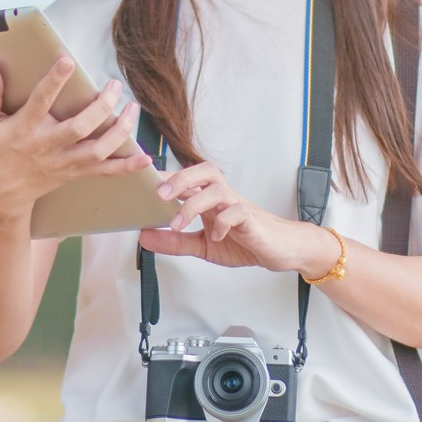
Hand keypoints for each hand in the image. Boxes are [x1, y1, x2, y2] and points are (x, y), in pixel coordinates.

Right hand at [0, 58, 153, 219]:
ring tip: (133, 108)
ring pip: (98, 149)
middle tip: (114, 85)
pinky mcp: (75, 173)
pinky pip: (105, 172)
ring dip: (120, 130)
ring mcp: (64, 162)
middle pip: (80, 127)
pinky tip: (145, 157)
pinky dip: (126, 166)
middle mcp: (48, 146)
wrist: (1, 193)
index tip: (67, 61)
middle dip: (101, 105)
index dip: (54, 82)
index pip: (41, 102)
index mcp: (25, 129)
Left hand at [137, 162, 339, 277]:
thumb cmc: (245, 241)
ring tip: (177, 223)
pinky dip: (223, 223)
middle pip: (203, 171)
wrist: (281, 250)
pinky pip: (236, 213)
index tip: (141, 182)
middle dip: (180, 178)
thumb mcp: (203, 245)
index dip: (165, 176)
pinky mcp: (252, 220)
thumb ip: (175, 241)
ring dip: (194, 204)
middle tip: (159, 194)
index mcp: (210, 199)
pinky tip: (215, 235)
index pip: (186, 179)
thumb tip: (144, 237)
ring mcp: (238, 206)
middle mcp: (223, 197)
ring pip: (216, 189)